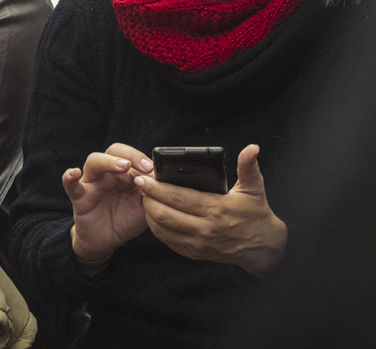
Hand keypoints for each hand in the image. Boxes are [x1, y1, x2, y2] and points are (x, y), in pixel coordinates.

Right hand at [64, 143, 153, 263]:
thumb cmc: (126, 220)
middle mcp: (108, 174)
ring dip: (108, 161)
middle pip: (114, 152)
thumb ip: (152, 193)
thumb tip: (162, 179)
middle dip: (130, 155)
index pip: (133, 156)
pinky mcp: (79, 197)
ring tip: (122, 167)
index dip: (144, 160)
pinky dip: (69, 177)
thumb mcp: (144, 207)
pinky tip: (74, 173)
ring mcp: (92, 183)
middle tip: (145, 166)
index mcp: (125, 174)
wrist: (107, 241)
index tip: (156, 169)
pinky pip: (71, 184)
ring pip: (94, 162)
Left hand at [135, 144, 286, 275]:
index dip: (157, 187)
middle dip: (148, 198)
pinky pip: (168, 241)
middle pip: (165, 213)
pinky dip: (157, 228)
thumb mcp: (255, 189)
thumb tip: (251, 148)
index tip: (143, 177)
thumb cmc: (256, 215)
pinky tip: (153, 216)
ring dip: (149, 213)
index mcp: (216, 209)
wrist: (264, 248)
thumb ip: (248, 167)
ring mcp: (199, 243)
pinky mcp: (195, 253)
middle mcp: (205, 228)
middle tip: (139, 185)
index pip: (179, 197)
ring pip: (163, 229)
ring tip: (144, 198)